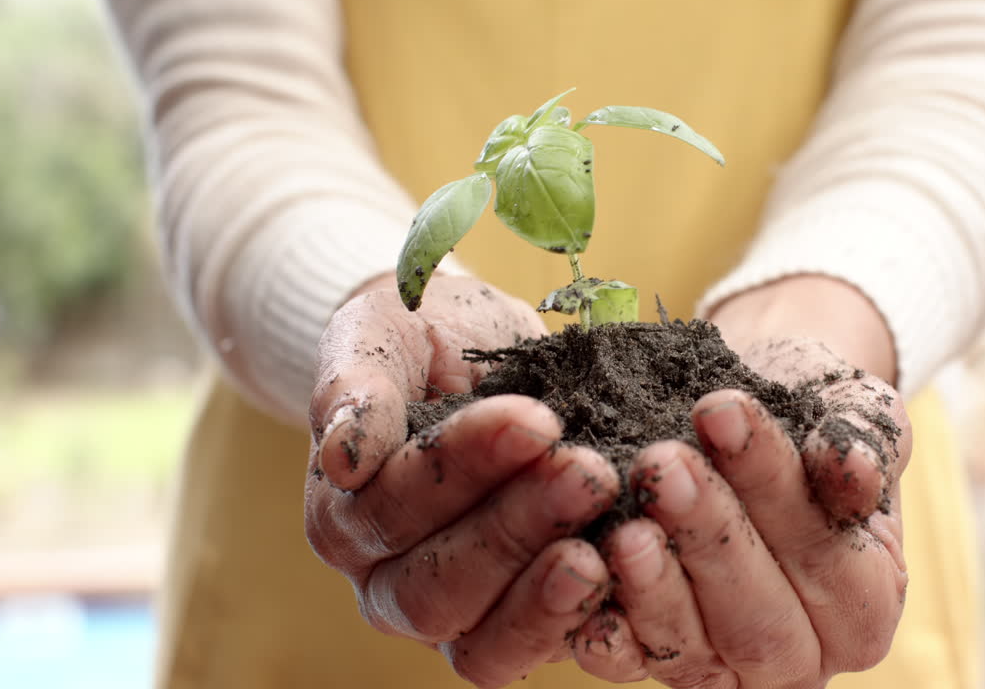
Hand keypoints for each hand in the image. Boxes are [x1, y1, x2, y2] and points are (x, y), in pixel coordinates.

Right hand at [305, 273, 619, 687]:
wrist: (475, 353)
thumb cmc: (420, 340)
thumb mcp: (380, 335)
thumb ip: (353, 385)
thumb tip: (342, 458)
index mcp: (347, 519)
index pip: (394, 510)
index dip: (463, 468)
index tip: (534, 419)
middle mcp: (393, 584)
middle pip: (436, 591)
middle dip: (517, 531)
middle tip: (590, 474)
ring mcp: (462, 616)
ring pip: (489, 643)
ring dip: (554, 593)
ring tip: (620, 537)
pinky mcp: (530, 623)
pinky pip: (555, 650)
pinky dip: (599, 620)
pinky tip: (642, 569)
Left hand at [569, 276, 911, 688]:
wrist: (737, 416)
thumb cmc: (805, 413)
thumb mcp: (854, 407)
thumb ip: (864, 436)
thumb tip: (853, 467)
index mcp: (864, 602)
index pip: (827, 557)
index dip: (775, 487)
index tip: (721, 410)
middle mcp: (799, 654)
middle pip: (758, 619)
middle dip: (709, 537)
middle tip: (662, 464)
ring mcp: (723, 670)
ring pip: (692, 652)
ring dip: (653, 588)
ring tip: (624, 525)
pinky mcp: (653, 664)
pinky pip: (626, 663)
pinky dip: (604, 630)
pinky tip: (578, 576)